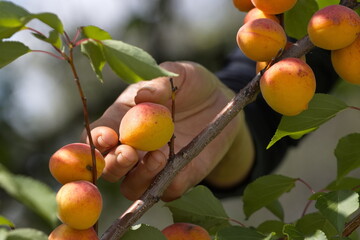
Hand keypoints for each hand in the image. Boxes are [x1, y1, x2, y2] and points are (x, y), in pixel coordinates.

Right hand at [83, 61, 253, 200]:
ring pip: (132, 187)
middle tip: (129, 153)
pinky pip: (165, 190)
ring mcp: (153, 165)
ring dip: (138, 178)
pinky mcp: (176, 176)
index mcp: (123, 119)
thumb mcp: (180, 75)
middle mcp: (133, 147)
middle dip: (114, 164)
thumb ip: (160, 83)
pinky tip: (176, 166)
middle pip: (109, 167)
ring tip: (158, 157)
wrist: (220, 103)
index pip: (96, 136)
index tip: (109, 136)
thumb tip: (142, 96)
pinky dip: (166, 184)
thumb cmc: (192, 85)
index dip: (95, 140)